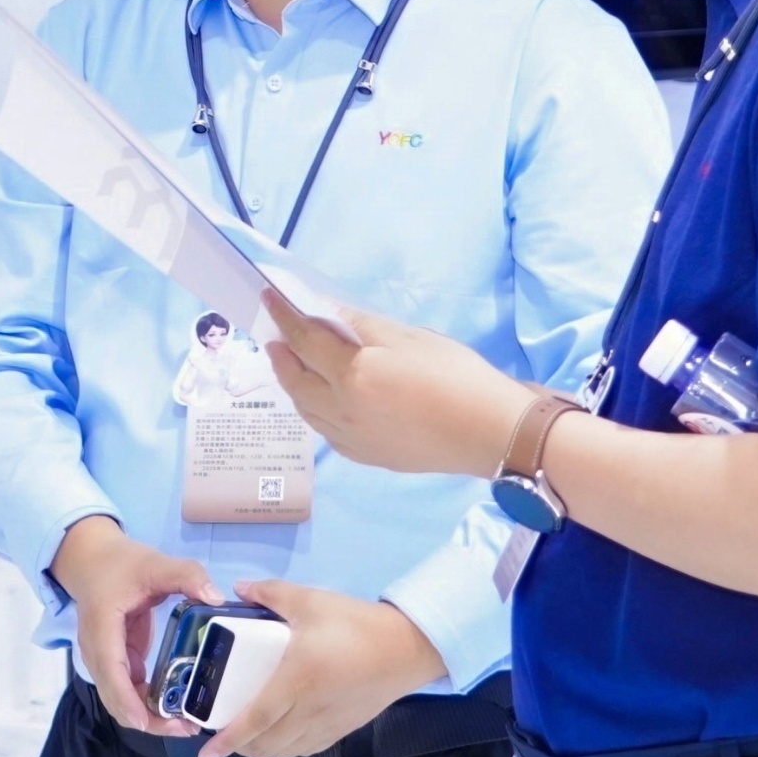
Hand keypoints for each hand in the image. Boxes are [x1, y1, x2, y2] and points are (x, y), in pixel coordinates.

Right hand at [51, 516, 216, 735]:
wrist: (91, 560)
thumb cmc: (120, 563)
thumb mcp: (156, 563)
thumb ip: (187, 575)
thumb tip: (216, 598)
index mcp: (102, 627)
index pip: (110, 670)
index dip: (126, 699)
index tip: (148, 721)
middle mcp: (96, 651)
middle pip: (115, 697)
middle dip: (148, 719)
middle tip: (186, 727)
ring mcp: (104, 660)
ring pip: (120, 701)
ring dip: (149, 717)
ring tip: (186, 724)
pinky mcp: (116, 662)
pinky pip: (128, 691)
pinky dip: (148, 704)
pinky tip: (176, 707)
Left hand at [196, 581, 443, 756]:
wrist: (408, 648)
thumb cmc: (356, 624)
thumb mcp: (311, 601)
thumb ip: (271, 593)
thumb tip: (237, 588)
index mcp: (296, 680)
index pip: (254, 719)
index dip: (228, 739)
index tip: (204, 754)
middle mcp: (308, 710)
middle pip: (265, 743)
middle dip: (238, 746)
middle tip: (220, 734)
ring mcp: (327, 724)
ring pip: (285, 751)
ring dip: (261, 750)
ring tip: (246, 735)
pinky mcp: (343, 729)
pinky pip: (306, 749)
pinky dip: (285, 749)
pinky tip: (280, 735)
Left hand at [262, 286, 519, 475]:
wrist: (489, 433)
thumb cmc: (454, 376)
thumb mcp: (409, 338)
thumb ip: (362, 326)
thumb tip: (328, 313)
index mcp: (350, 377)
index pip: (305, 341)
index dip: (284, 317)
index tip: (269, 299)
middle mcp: (341, 412)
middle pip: (297, 381)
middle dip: (281, 357)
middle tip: (275, 339)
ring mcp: (352, 440)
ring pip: (308, 411)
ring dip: (295, 387)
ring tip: (293, 369)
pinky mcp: (368, 457)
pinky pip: (328, 433)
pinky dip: (316, 413)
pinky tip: (324, 404)